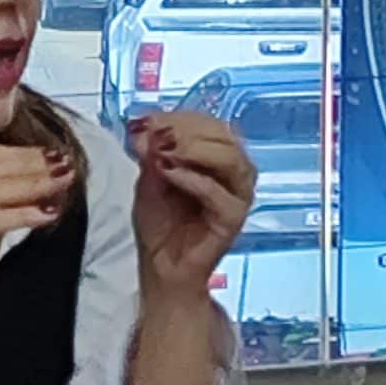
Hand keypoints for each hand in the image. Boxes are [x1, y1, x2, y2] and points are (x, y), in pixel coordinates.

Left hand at [127, 113, 254, 301]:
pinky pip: (219, 193)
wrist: (161, 267)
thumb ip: (150, 155)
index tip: (147, 120)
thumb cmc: (160, 225)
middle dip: (185, 130)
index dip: (177, 117)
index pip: (207, 124)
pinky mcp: (234, 218)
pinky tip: (167, 173)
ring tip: (162, 151)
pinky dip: (193, 179)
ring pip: (228, 158)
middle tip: (154, 132)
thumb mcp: (148, 181)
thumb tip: (146, 128)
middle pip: (222, 135)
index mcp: (218, 157)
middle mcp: (235, 171)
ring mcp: (239, 195)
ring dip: (192, 149)